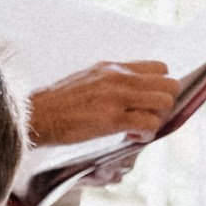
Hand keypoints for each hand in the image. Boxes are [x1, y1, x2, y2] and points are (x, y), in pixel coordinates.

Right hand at [28, 60, 178, 146]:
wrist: (35, 116)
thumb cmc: (58, 103)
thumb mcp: (87, 79)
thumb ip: (112, 80)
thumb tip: (134, 91)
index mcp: (112, 67)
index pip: (161, 68)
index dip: (161, 86)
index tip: (148, 100)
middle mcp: (118, 78)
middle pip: (170, 85)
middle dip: (164, 104)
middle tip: (147, 115)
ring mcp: (116, 98)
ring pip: (164, 103)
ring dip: (157, 119)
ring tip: (138, 128)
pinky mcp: (112, 119)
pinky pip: (149, 124)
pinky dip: (146, 134)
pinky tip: (131, 137)